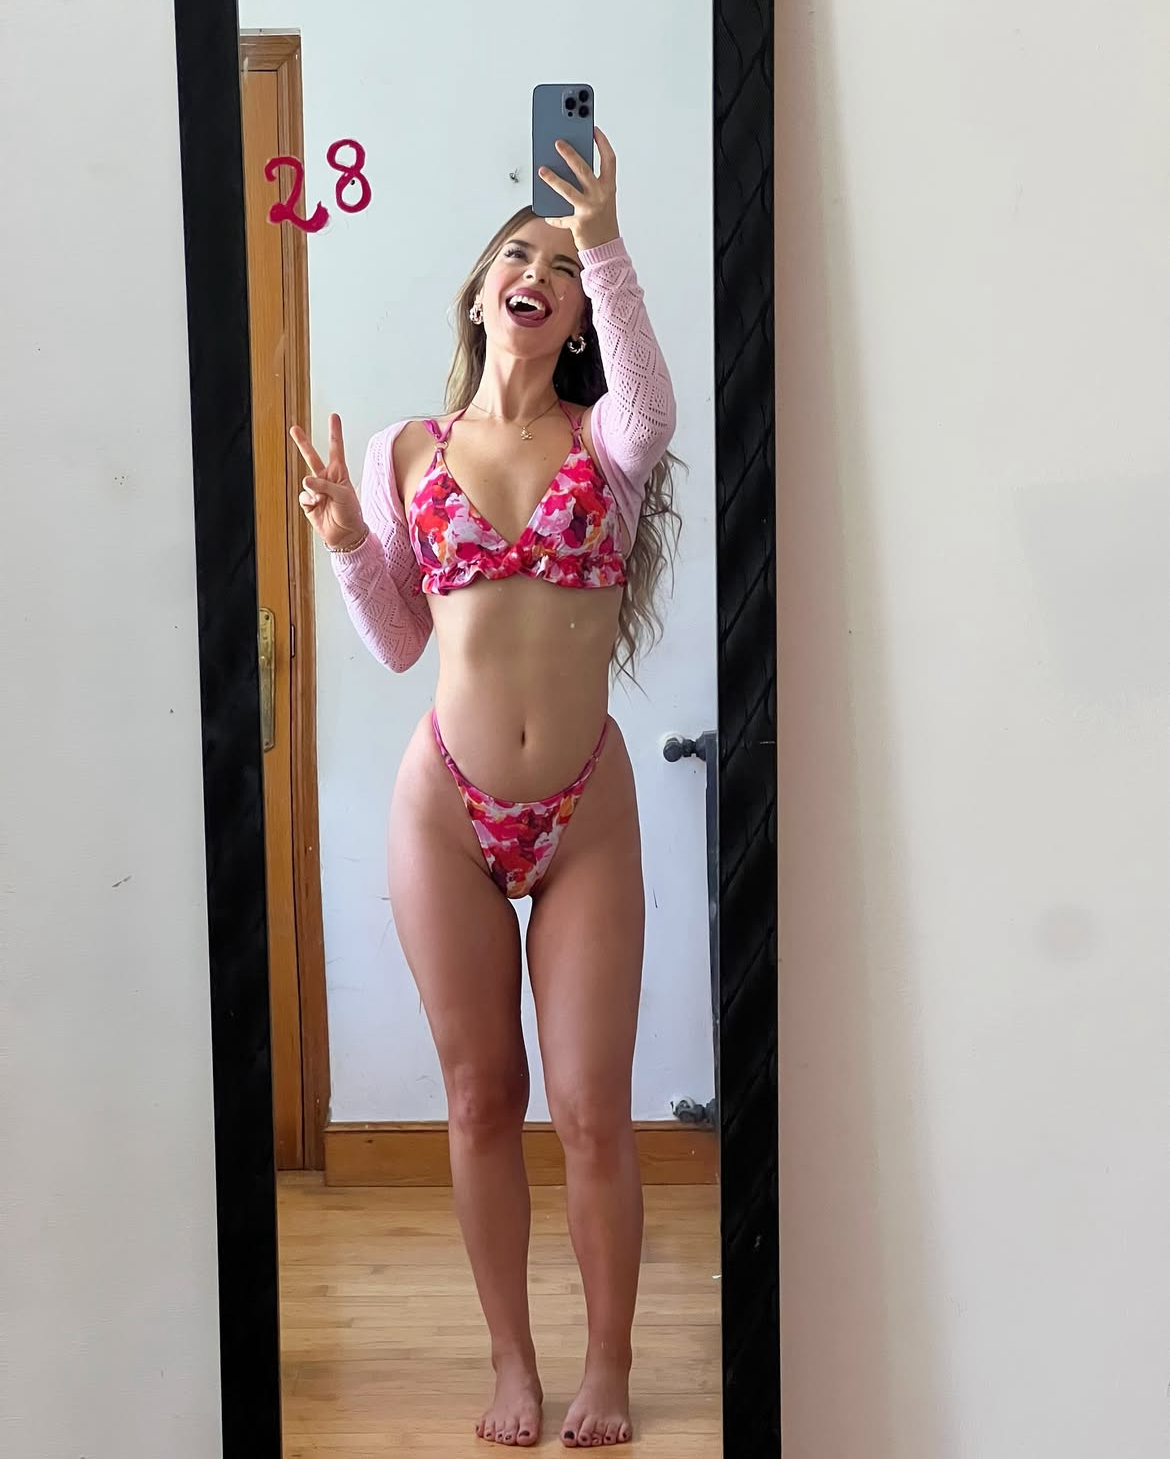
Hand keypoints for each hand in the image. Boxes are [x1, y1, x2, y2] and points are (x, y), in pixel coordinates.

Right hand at [290, 413, 366, 549]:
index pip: (336, 449)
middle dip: (303, 443)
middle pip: (312, 457)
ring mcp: (316, 491)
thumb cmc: (351, 514)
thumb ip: (325, 485)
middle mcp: (326, 479)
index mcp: (339, 473)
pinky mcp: (308, 503)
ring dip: (313, 488)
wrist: (346, 536)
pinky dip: (309, 501)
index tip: (333, 416)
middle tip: (294, 428)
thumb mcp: (344, 495)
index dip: (334, 432)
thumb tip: (306, 481)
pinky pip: (303, 496)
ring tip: (323, 499)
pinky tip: (317, 506)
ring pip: (306, 480)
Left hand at [538, 126, 619, 252]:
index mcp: (609, 188)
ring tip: (541, 170)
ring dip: (552, 179)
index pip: (609, 160)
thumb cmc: (603, 223)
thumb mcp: (602, 201)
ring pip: (567, 190)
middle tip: (558, 143)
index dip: (602, 143)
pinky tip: (547, 215)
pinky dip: (554, 217)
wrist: (607, 250)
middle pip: (583, 170)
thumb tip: (570, 169)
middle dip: (570, 154)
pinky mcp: (578, 224)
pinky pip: (561, 218)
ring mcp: (589, 210)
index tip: (594, 129)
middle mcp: (600, 197)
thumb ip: (591, 185)